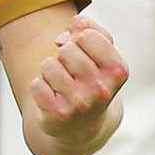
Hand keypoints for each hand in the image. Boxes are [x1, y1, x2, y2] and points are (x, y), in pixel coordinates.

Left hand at [28, 19, 128, 154]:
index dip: (79, 40)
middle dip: (64, 56)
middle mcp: (102, 89)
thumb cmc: (91, 79)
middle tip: (72, 73)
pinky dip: (40, 87)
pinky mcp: (59, 115)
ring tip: (61, 84)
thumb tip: (66, 35)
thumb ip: (89, 28)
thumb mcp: (101, 52)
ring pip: (48, 64)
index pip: (86, 35)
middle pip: (66, 50)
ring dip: (50, 71)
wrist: (83, 125)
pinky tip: (53, 97)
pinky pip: (36, 84)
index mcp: (118, 70)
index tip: (83, 53)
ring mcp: (81, 104)